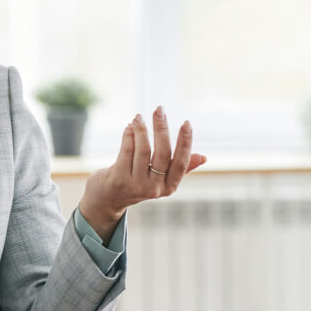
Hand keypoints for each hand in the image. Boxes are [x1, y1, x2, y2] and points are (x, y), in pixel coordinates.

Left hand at [78, 107, 206, 241]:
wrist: (107, 200)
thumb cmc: (136, 183)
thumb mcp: (160, 179)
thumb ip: (179, 168)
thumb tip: (204, 157)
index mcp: (169, 187)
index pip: (181, 162)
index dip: (185, 143)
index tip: (186, 123)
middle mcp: (154, 189)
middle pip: (162, 154)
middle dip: (162, 129)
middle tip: (160, 110)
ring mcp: (136, 185)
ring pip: (143, 151)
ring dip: (142, 130)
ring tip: (138, 117)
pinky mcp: (119, 179)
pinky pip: (127, 152)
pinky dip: (129, 136)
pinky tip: (129, 127)